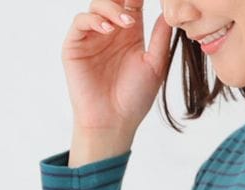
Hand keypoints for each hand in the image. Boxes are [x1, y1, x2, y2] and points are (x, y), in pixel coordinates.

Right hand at [61, 1, 172, 136]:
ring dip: (111, 9)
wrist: (114, 121)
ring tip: (125, 23)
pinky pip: (80, 22)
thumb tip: (169, 12)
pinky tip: (108, 29)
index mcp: (130, 33)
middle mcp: (111, 31)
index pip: (133, 3)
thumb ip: (161, 38)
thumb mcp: (155, 66)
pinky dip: (93, 20)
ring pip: (97, 5)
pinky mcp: (75, 45)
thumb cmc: (134, 98)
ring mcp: (92, 36)